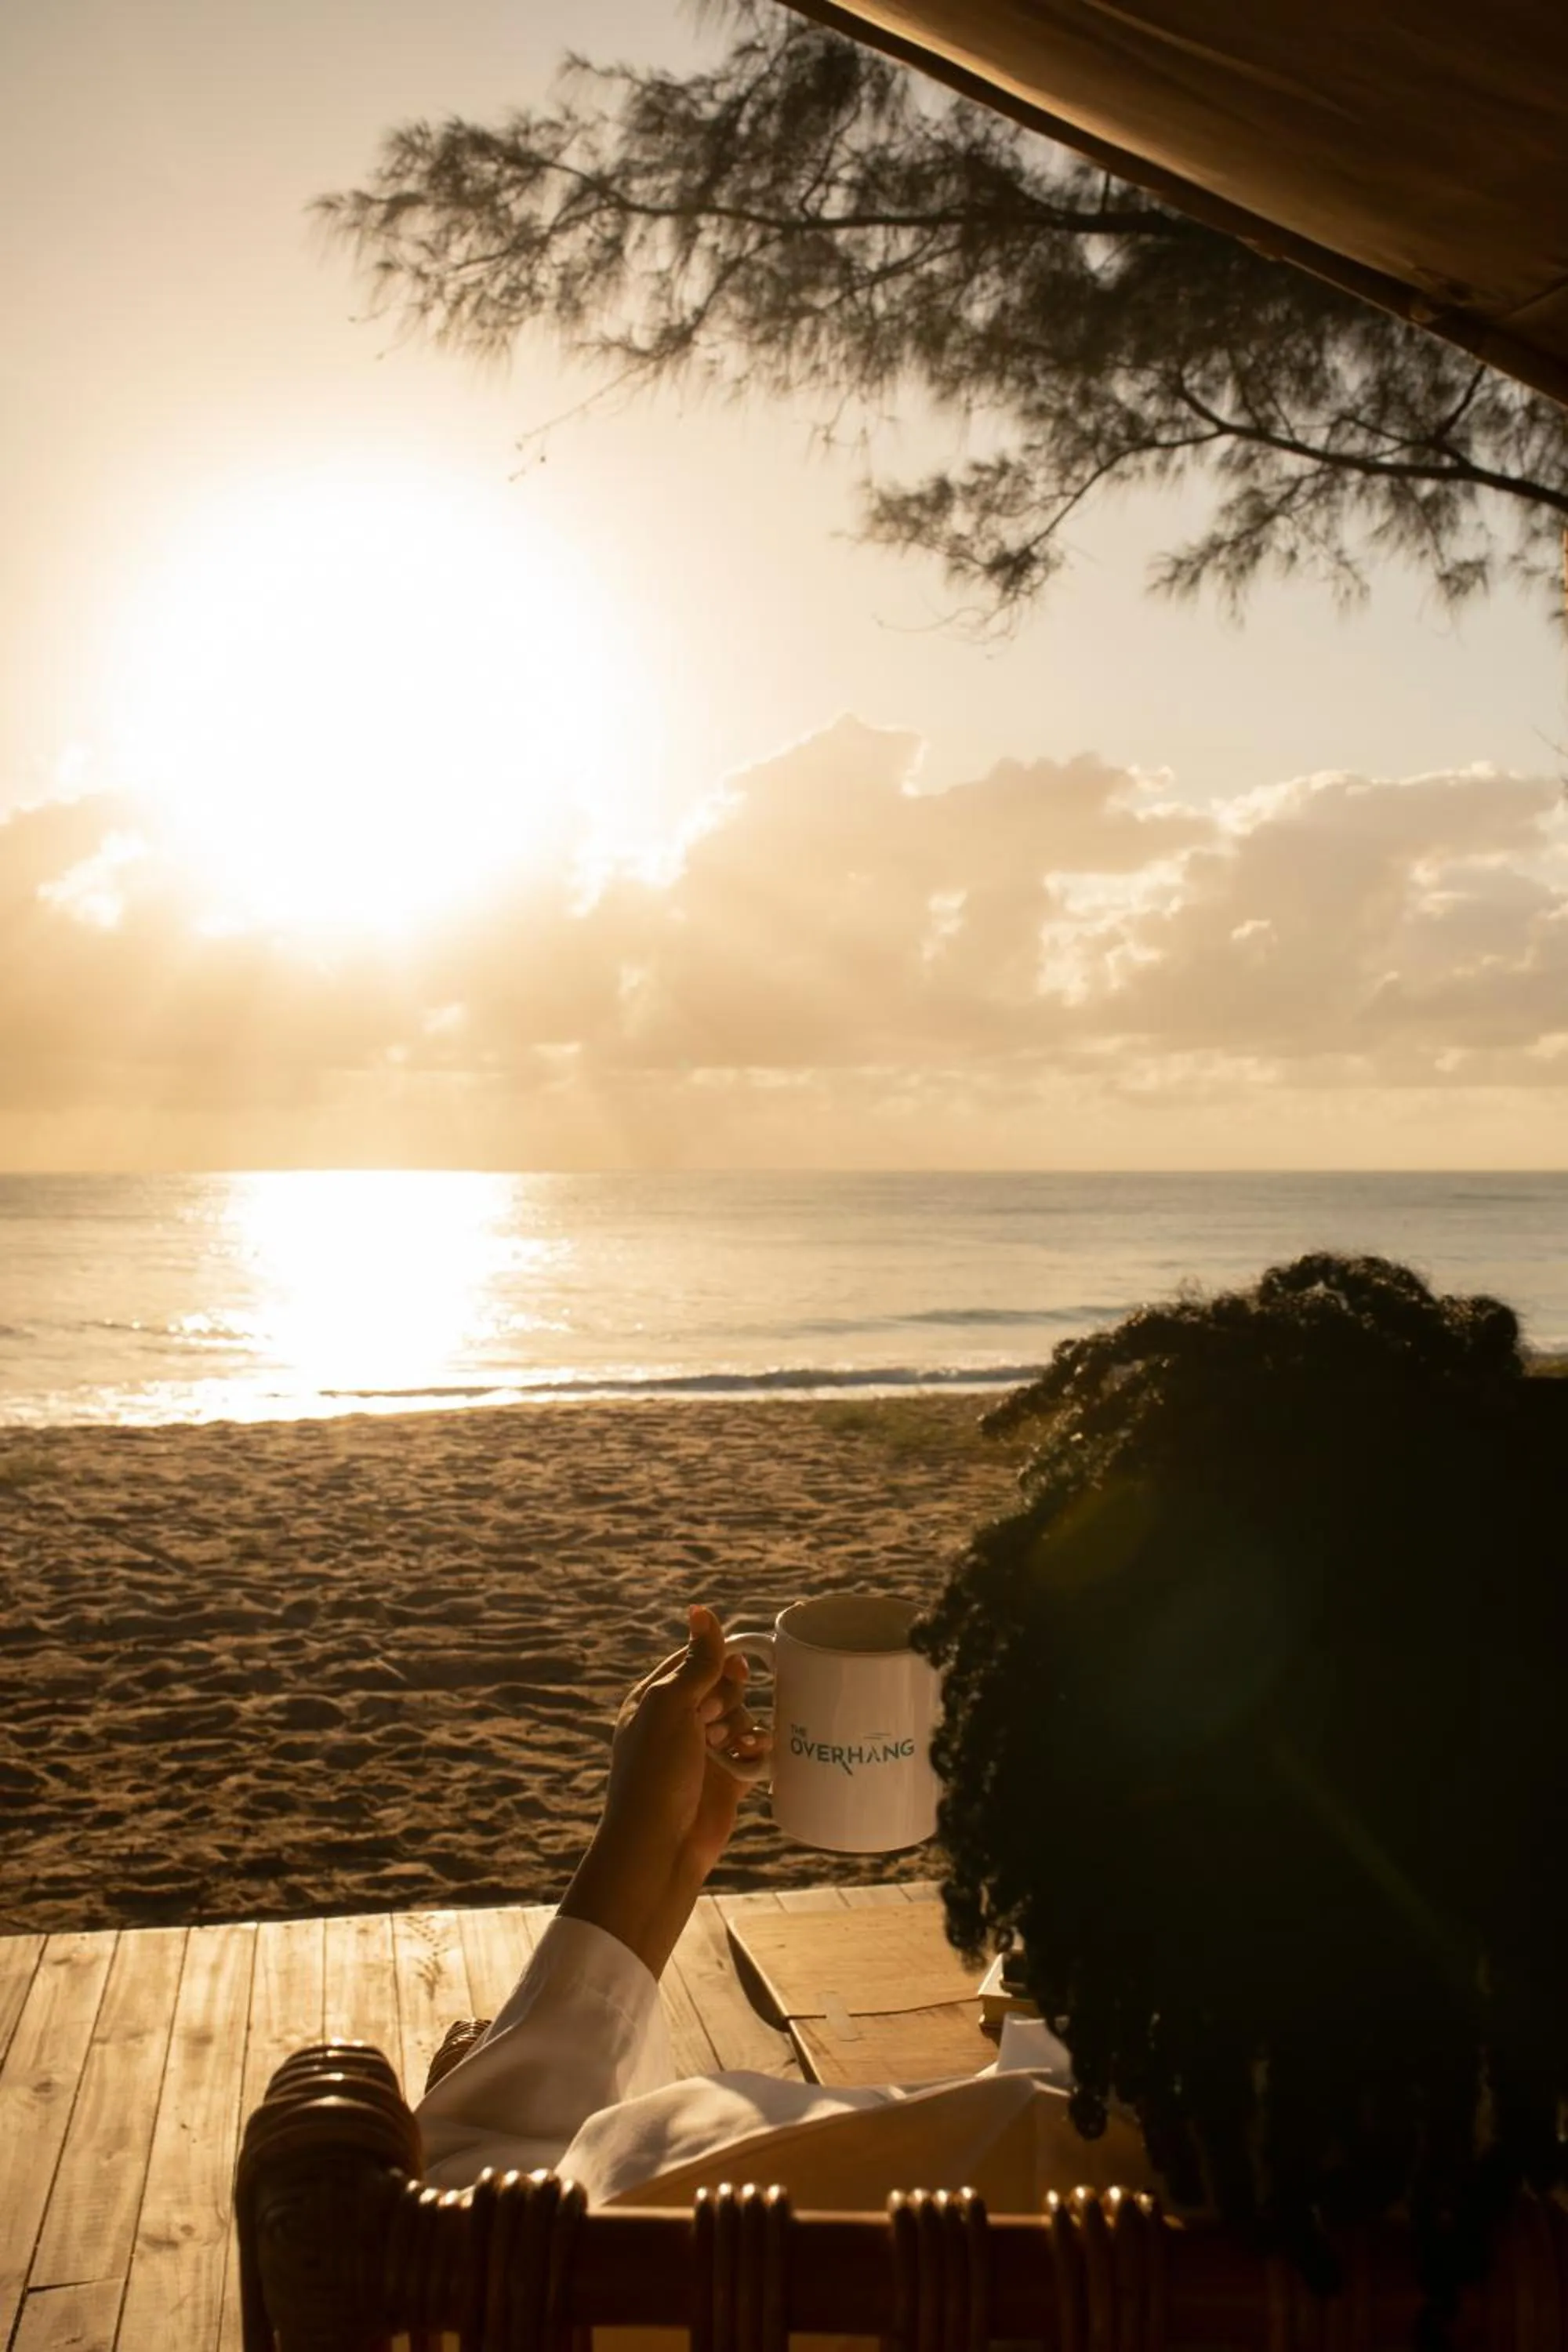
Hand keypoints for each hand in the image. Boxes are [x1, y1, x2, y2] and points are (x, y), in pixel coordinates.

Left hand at [604, 1605, 766, 1886]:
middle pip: (723, 1686)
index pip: (694, 1660)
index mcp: (656, 1699)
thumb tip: (701, 1609)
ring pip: (742, 1716)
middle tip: (711, 1721)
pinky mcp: (728, 1778)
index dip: (717, 1661)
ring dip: (742, 1726)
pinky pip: (754, 1750)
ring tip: (730, 1747)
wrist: (660, 1844)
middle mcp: (680, 1721)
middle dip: (727, 1698)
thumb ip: (696, 1662)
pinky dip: (757, 1750)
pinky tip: (752, 1756)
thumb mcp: (671, 1705)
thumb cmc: (655, 1771)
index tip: (733, 1671)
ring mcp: (705, 1751)